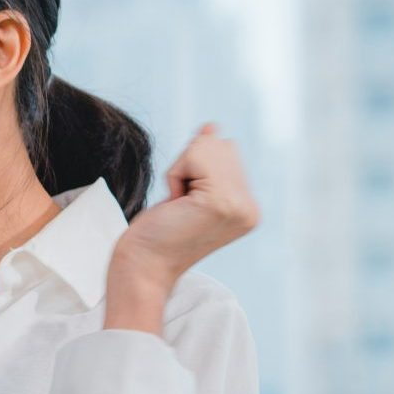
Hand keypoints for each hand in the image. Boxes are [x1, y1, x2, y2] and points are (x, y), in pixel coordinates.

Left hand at [105, 125, 258, 329]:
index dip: (195, 169)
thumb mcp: (186, 191)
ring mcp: (240, 205)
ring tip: (177, 206)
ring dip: (181, 170)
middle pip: (221, 145)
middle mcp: (251, 208)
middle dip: (189, 166)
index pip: (227, 152)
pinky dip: (175, 174)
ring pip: (208, 147)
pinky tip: (174, 204)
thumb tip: (211, 126)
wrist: (142, 268)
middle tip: (179, 206)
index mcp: (248, 208)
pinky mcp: (221, 201)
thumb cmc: (155, 234)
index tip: (186, 206)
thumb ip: (205, 161)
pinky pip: (195, 156)